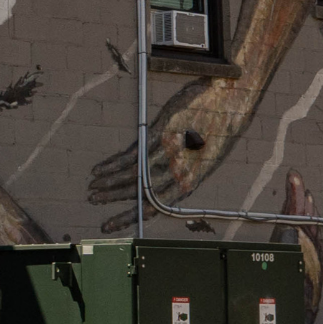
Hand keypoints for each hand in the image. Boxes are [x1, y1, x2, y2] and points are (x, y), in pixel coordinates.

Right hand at [88, 78, 251, 230]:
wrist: (231, 99)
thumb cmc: (220, 128)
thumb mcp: (203, 156)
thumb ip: (182, 169)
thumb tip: (158, 177)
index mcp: (190, 181)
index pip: (155, 207)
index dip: (130, 217)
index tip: (111, 224)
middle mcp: (179, 172)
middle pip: (139, 193)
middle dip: (112, 199)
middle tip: (93, 201)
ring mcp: (169, 153)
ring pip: (131, 175)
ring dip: (107, 183)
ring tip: (91, 187)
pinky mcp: (161, 134)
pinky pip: (132, 154)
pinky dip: (112, 163)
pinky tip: (99, 169)